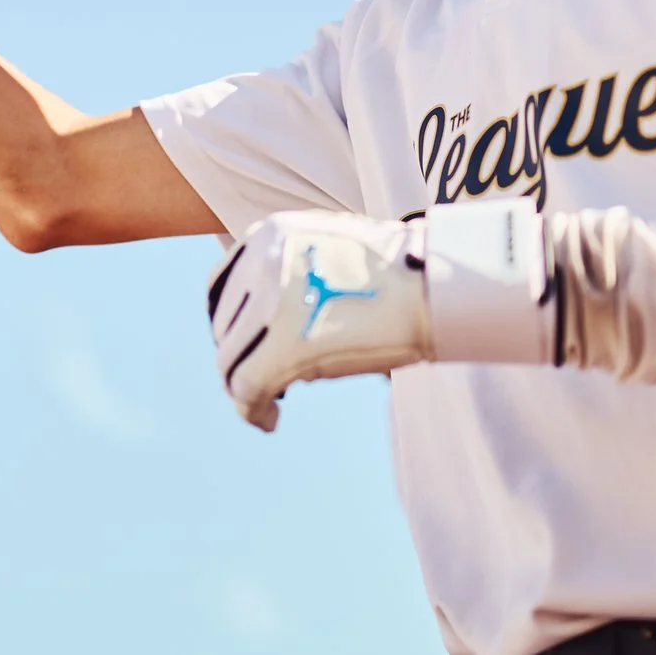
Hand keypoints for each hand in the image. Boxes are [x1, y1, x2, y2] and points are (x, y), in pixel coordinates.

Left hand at [208, 210, 430, 431]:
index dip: (229, 323)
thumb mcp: (329, 250)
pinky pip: (245, 387)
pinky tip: (268, 421)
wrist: (435, 284)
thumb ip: (292, 272)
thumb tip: (270, 323)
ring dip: (244, 385)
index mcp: (269, 234)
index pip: (221, 286)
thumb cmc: (398, 272)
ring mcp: (270, 302)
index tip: (247, 344)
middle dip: (239, 355)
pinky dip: (250, 410)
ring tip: (268, 403)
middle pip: (222, 325)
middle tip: (264, 379)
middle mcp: (260, 261)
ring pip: (230, 359)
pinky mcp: (285, 346)